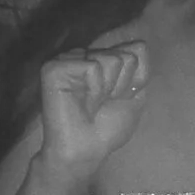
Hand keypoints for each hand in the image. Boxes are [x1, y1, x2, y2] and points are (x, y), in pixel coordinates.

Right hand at [36, 42, 147, 181]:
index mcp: (101, 59)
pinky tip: (81, 102)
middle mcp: (85, 55)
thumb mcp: (135, 97)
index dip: (135, 79)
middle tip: (103, 103)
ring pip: (110, 59)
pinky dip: (94, 89)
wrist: (85, 150)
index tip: (120, 98)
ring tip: (91, 103)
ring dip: (107, 88)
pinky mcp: (54, 68)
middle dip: (122, 84)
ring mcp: (68, 60)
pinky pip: (92, 67)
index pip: (137, 50)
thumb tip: (139, 44)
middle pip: (126, 55)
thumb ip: (141, 69)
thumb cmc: (107, 128)